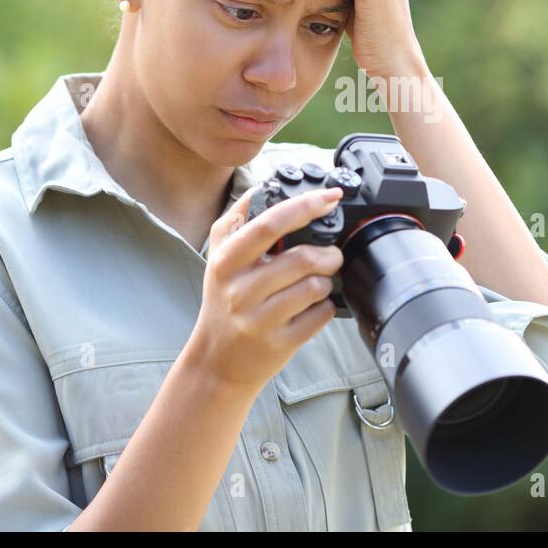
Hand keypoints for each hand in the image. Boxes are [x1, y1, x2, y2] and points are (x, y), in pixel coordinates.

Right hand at [190, 184, 345, 392]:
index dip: (305, 207)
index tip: (330, 197)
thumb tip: (264, 186)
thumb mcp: (218, 257)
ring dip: (327, 280)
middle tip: (331, 253)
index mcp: (227, 261)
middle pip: (302, 259)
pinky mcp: (280, 343)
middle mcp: (241, 290)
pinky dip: (325, 306)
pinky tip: (313, 306)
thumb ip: (237, 220)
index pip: (269, 225)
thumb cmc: (223, 301)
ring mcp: (260, 319)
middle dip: (328, 252)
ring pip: (315, 286)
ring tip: (318, 281)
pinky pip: (320, 315)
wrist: (216, 361)